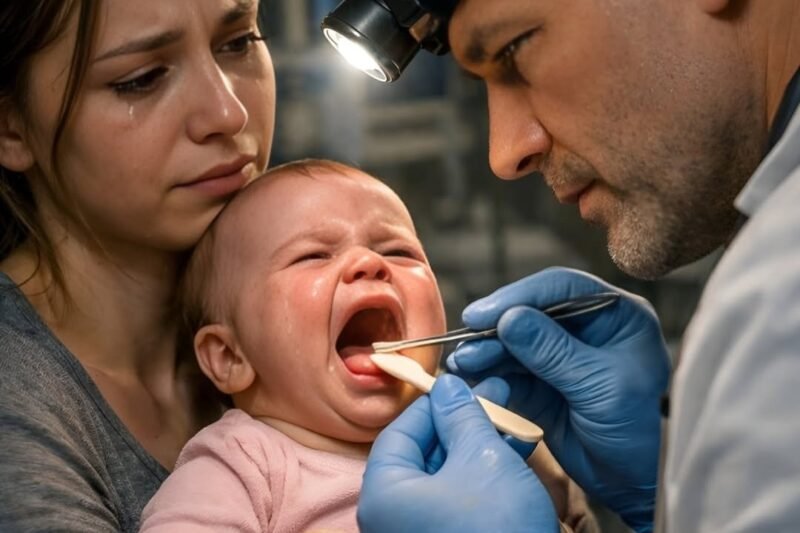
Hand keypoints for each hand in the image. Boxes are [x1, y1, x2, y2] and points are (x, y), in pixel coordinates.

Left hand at [358, 375, 557, 532]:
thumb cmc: (496, 527)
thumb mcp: (481, 458)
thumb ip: (462, 416)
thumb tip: (448, 386)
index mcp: (384, 495)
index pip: (399, 432)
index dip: (433, 404)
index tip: (462, 386)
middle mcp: (393, 519)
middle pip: (423, 454)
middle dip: (462, 424)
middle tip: (496, 397)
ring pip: (447, 476)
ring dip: (479, 447)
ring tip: (513, 424)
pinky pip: (460, 500)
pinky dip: (484, 476)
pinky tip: (514, 455)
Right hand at [448, 267, 669, 531]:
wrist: (633, 482)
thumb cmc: (638, 432)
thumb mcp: (600, 387)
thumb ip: (554, 352)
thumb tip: (511, 320)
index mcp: (617, 315)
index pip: (563, 288)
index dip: (520, 297)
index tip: (485, 314)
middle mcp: (586, 328)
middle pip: (531, 312)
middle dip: (496, 328)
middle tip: (467, 342)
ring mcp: (560, 353)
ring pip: (514, 341)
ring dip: (486, 351)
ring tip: (464, 365)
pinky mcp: (540, 380)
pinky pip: (507, 369)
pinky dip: (488, 373)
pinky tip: (471, 378)